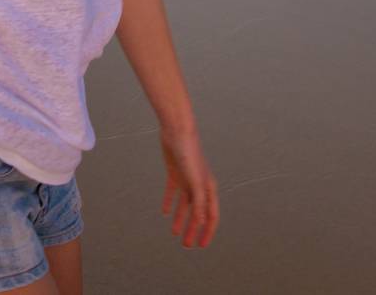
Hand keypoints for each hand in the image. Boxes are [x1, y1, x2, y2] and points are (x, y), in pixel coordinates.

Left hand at [160, 126, 218, 247]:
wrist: (177, 130)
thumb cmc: (189, 154)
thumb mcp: (195, 180)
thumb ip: (199, 201)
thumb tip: (201, 221)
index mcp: (209, 188)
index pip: (211, 215)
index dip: (207, 232)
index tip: (201, 246)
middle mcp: (200, 185)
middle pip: (197, 213)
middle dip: (193, 230)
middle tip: (186, 245)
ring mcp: (187, 179)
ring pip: (184, 205)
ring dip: (180, 219)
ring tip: (174, 233)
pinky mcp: (174, 173)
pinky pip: (172, 192)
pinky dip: (169, 203)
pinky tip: (164, 213)